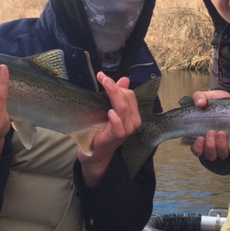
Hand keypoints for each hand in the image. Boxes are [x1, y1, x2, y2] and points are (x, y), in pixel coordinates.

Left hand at [78, 72, 142, 186]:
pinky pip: (119, 127)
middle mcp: (133, 121)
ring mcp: (126, 130)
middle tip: (101, 77)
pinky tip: (110, 113)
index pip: (129, 94)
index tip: (102, 76)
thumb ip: (118, 96)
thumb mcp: (110, 111)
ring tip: (105, 83)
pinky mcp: (116, 138)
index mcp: (133, 114)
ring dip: (114, 95)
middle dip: (114, 87)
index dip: (117, 84)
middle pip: (127, 98)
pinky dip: (115, 119)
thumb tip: (125, 79)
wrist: (96, 153)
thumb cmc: (103, 131)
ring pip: (123, 108)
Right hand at [189, 90, 229, 161]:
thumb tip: (200, 103)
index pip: (197, 150)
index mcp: (202, 136)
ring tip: (222, 133)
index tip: (200, 138)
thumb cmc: (217, 102)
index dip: (198, 148)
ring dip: (222, 146)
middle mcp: (214, 144)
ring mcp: (227, 144)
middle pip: (210, 154)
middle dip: (210, 146)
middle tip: (212, 132)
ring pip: (223, 154)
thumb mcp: (207, 97)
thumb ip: (199, 97)